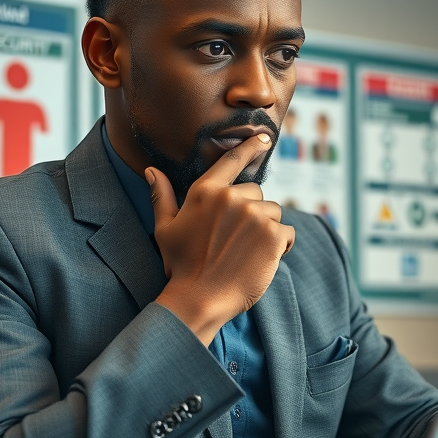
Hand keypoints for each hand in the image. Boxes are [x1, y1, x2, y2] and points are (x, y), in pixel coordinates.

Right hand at [146, 133, 294, 344]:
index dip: (250, 146)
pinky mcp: (273, 235)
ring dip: (266, 230)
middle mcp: (231, 198)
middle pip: (256, 194)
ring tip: (245, 252)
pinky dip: (280, 246)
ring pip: (273, 213)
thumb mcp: (165, 228)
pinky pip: (287, 233)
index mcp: (206, 191)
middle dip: (251, 214)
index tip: (264, 138)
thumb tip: (150, 170)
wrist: (199, 299)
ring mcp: (254, 215)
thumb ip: (162, 196)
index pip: (232, 161)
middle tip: (233, 241)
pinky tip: (260, 261)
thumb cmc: (180, 265)